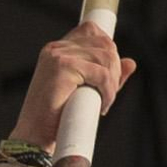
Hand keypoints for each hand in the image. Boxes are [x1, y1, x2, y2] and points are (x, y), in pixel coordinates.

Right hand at [12, 22, 134, 150]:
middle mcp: (56, 48)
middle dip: (115, 68)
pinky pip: (101, 74)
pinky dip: (108, 91)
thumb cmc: (55, 118)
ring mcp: (58, 56)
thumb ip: (107, 75)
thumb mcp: (86, 91)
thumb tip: (131, 63)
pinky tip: (102, 106)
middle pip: (104, 43)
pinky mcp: (63, 67)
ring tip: (105, 101)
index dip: (108, 47)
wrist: (35, 136)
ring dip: (113, 83)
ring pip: (106, 58)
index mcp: (56, 49)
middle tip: (109, 93)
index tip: (110, 72)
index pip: (91, 30)